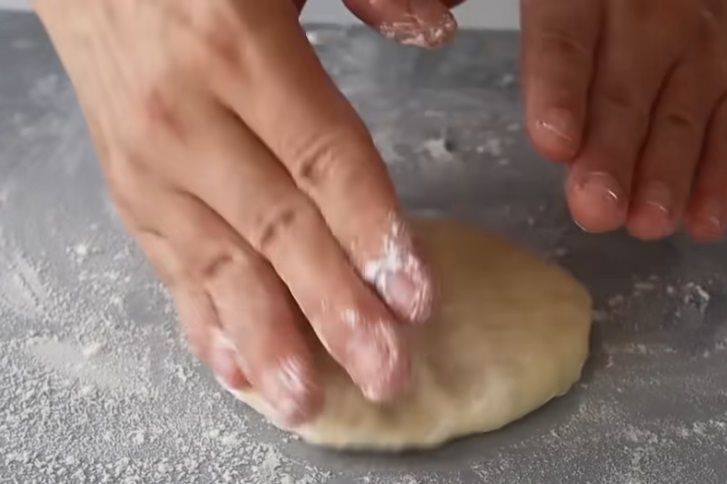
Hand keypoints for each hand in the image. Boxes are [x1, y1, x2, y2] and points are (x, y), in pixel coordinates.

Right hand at [35, 0, 440, 425]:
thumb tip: (432, 27)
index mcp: (239, 49)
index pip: (323, 160)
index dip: (373, 233)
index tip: (414, 295)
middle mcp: (188, 116)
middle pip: (279, 229)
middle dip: (335, 310)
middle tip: (383, 370)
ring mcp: (149, 162)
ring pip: (220, 264)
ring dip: (268, 338)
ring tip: (306, 399)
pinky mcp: (127, 190)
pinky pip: (170, 266)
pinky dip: (206, 320)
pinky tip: (239, 366)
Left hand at [520, 0, 726, 240]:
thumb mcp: (560, 2)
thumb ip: (549, 59)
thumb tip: (525, 118)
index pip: (565, 44)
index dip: (559, 94)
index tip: (554, 143)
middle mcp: (648, 14)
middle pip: (623, 92)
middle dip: (611, 155)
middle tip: (598, 208)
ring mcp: (705, 43)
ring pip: (680, 118)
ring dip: (664, 176)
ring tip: (647, 222)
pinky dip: (721, 178)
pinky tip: (702, 220)